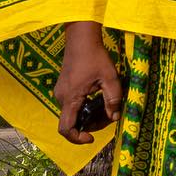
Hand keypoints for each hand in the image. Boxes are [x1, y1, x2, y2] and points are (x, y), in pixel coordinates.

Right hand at [54, 21, 122, 144]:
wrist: (81, 38)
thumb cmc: (95, 56)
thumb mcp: (110, 77)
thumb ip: (113, 99)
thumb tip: (114, 117)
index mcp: (71, 98)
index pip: (65, 128)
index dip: (77, 138)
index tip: (92, 137)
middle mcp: (61, 98)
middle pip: (72, 122)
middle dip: (90, 124)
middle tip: (109, 116)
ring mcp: (61, 92)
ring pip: (73, 113)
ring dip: (88, 115)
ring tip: (106, 106)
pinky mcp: (64, 87)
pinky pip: (73, 104)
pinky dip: (84, 107)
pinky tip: (98, 97)